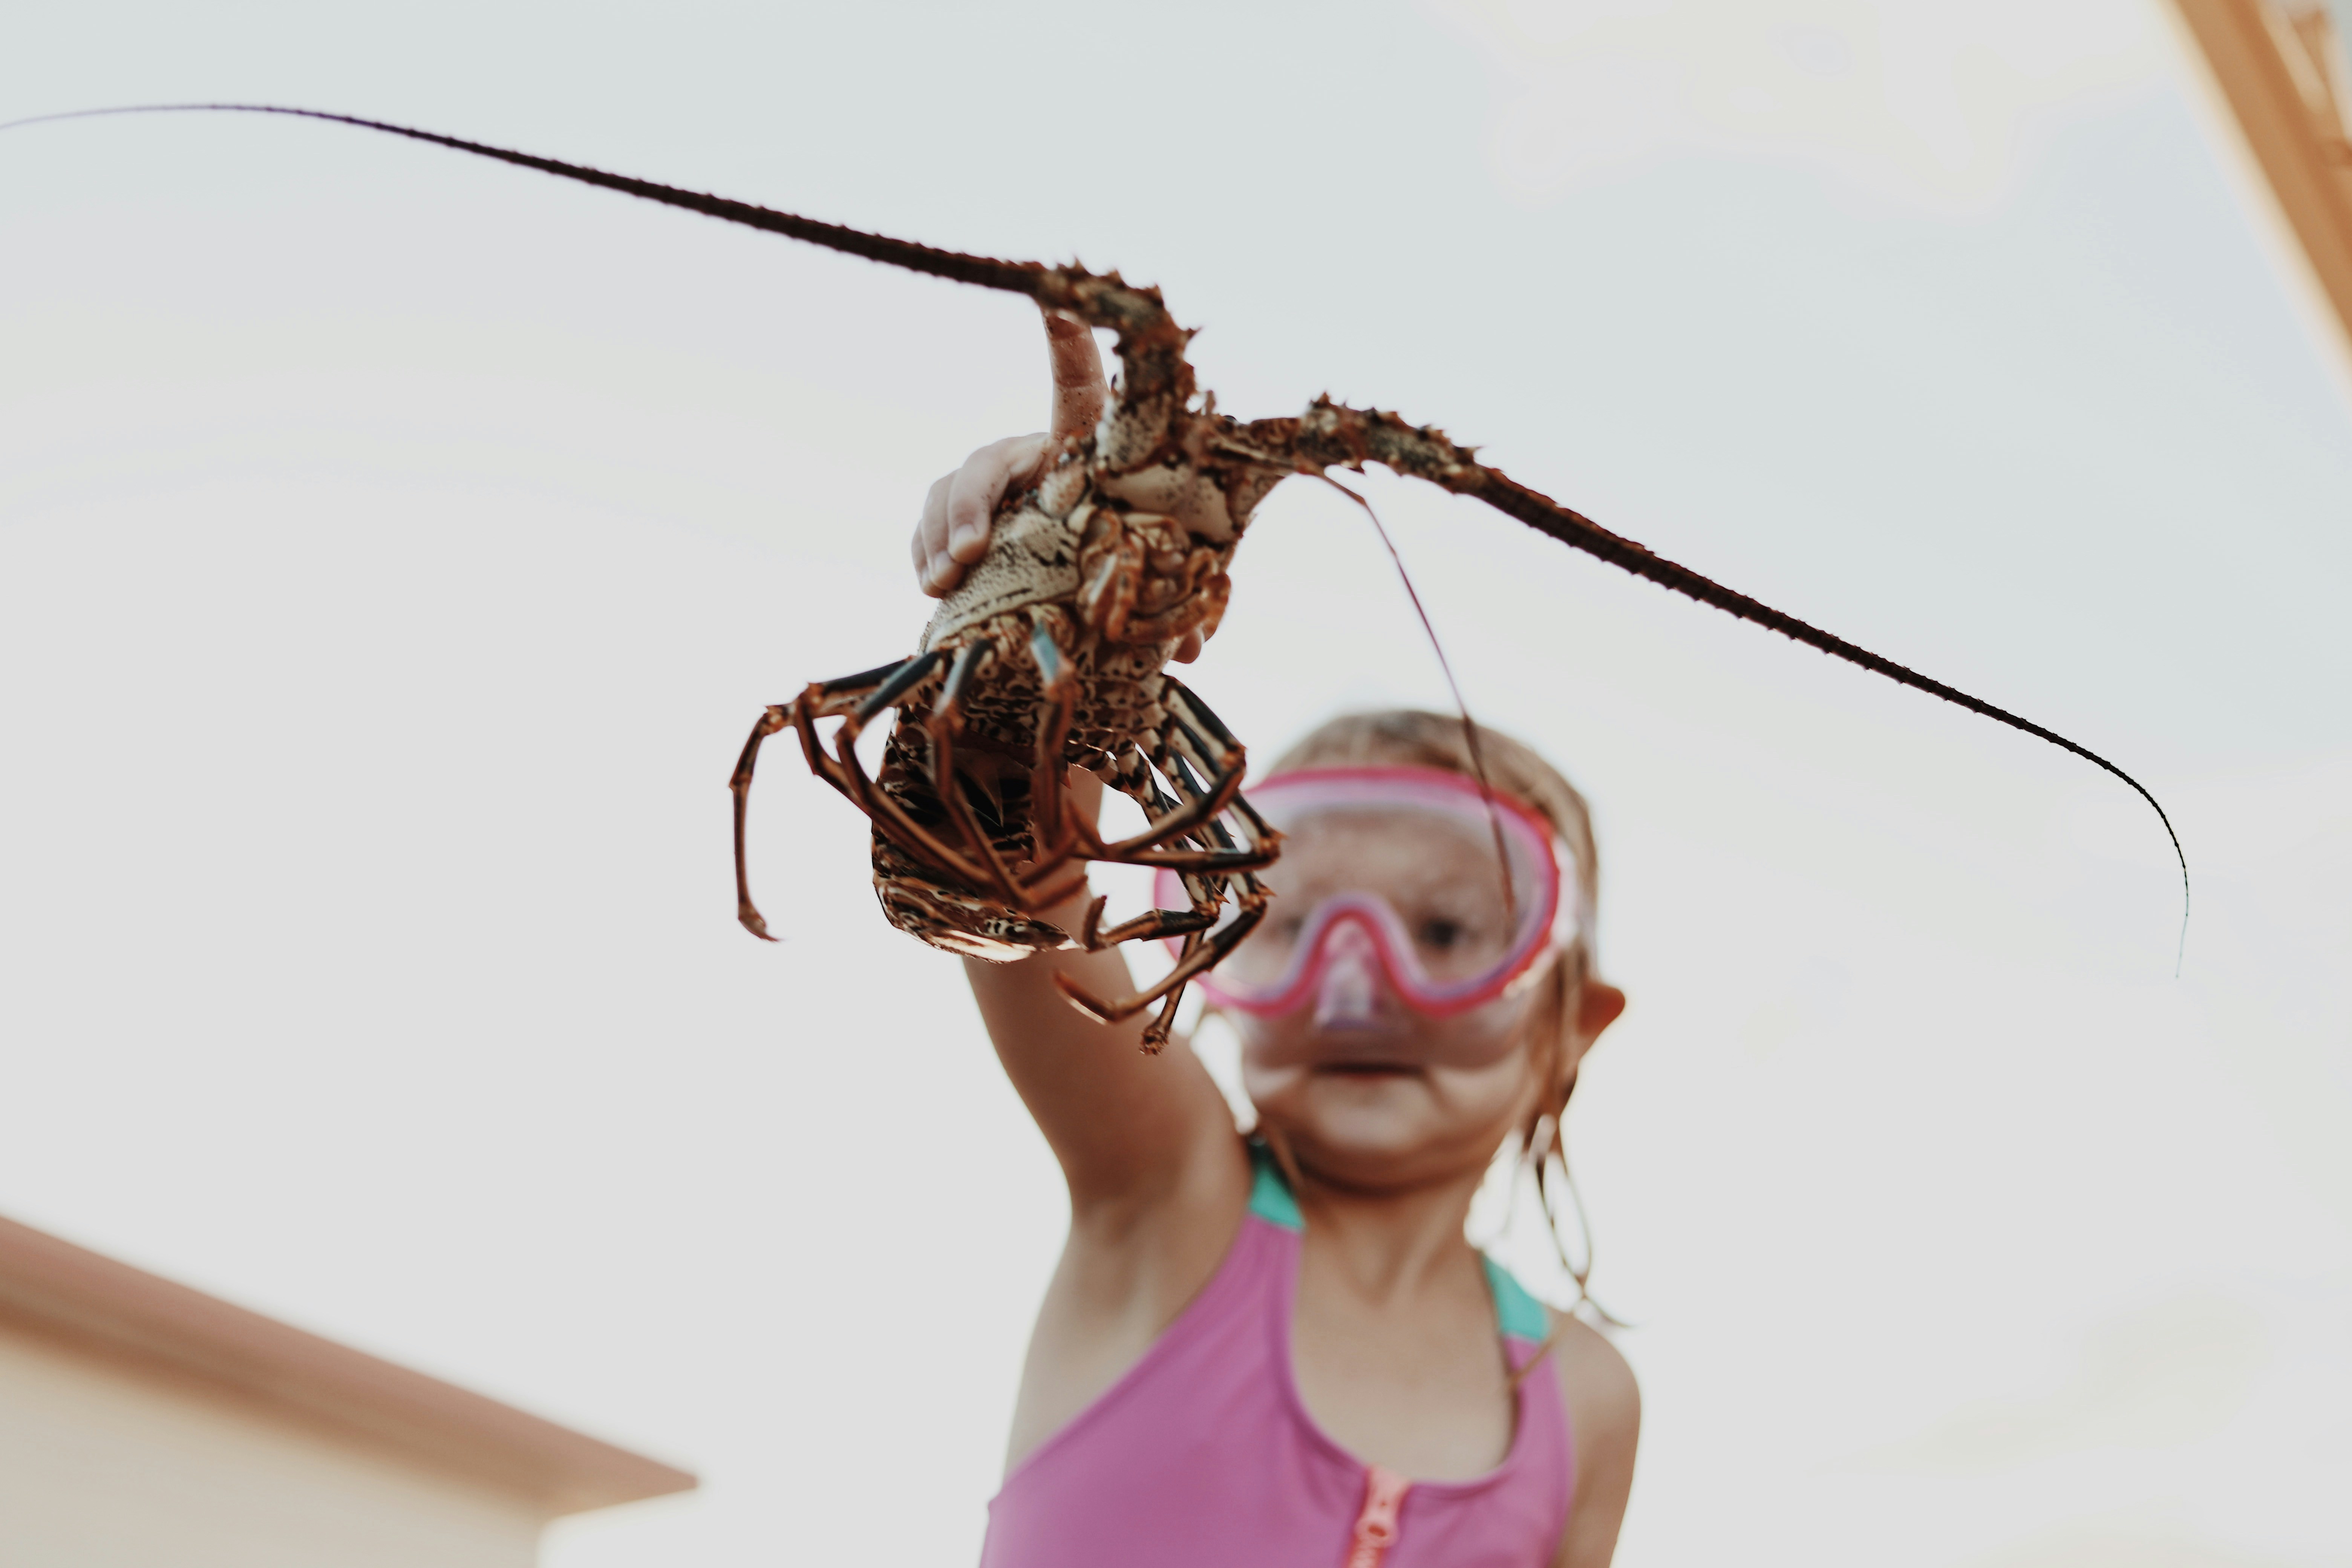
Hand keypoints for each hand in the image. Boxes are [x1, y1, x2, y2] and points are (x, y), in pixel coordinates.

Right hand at [910, 310, 1207, 661]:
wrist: (1073, 597)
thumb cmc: (1115, 569)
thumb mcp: (1141, 578)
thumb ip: (1167, 607)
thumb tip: (1193, 651)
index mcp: (1080, 454)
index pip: (1076, 391)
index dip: (1068, 347)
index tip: (1059, 305)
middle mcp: (1030, 460)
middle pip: (988, 460)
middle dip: (970, 506)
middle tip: (970, 555)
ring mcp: (990, 490)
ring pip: (950, 491)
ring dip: (941, 536)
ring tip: (944, 581)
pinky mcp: (960, 524)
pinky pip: (929, 526)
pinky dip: (924, 553)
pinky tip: (931, 586)